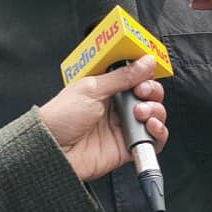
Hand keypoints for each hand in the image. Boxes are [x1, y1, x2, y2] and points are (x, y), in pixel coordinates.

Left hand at [38, 56, 167, 180]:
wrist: (52, 149)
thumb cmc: (61, 117)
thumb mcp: (92, 88)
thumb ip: (122, 77)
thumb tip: (145, 62)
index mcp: (106, 87)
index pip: (134, 76)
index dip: (144, 72)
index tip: (147, 70)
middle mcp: (117, 106)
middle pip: (149, 94)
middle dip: (152, 91)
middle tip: (141, 92)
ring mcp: (123, 126)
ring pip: (155, 114)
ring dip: (155, 110)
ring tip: (140, 112)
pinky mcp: (128, 146)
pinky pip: (153, 139)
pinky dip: (159, 132)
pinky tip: (151, 125)